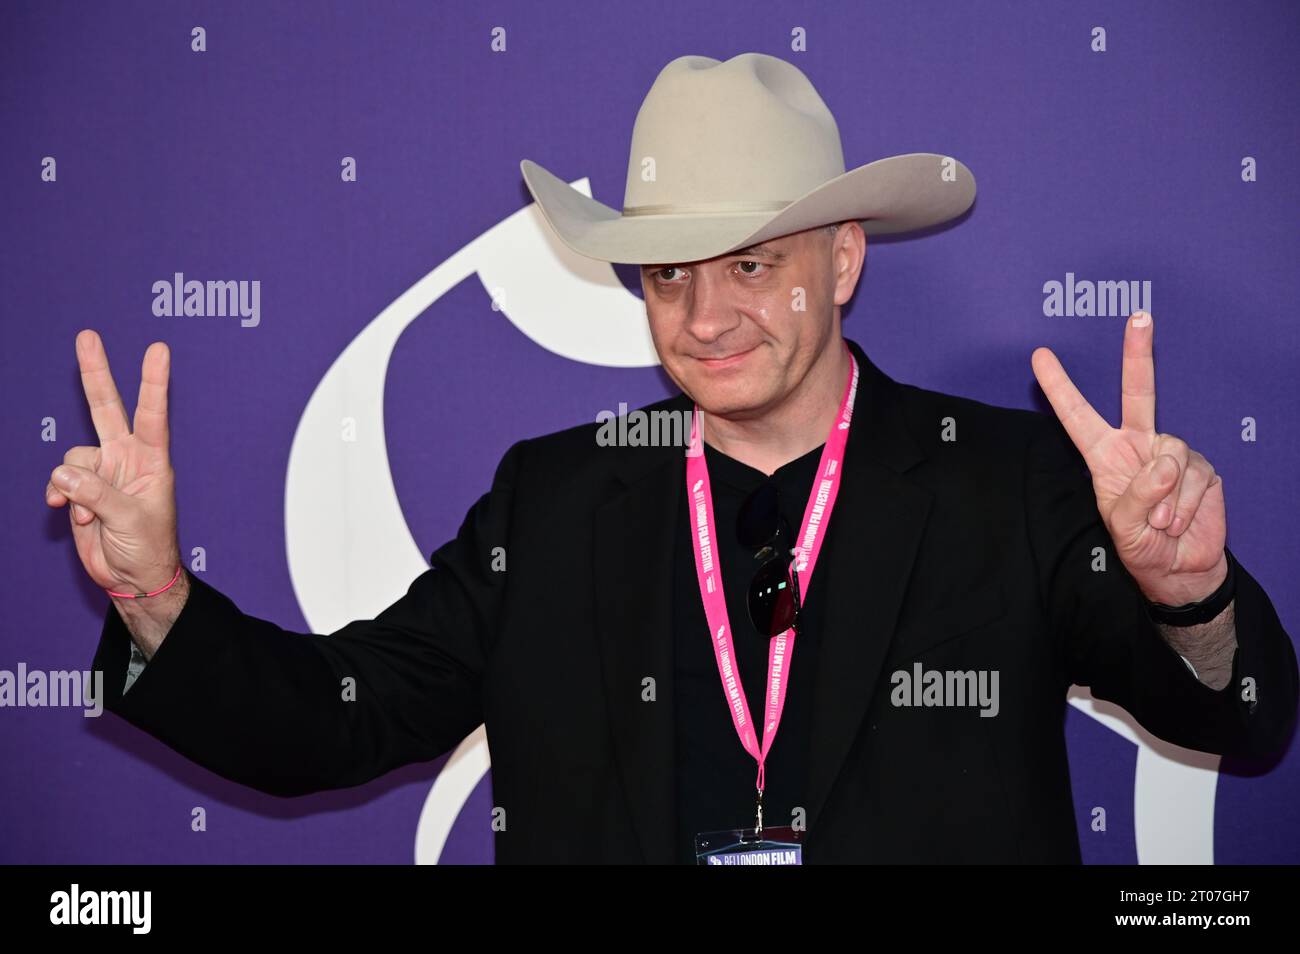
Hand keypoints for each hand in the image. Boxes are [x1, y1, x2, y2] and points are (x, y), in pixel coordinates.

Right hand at [45, 330, 181, 595]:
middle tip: (87, 336)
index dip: (152, 381)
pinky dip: (60, 494)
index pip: (153, 414)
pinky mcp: (81, 488)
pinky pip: (60, 478)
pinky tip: (69, 513)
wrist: (131, 577)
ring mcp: (102, 471)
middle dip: (95, 373)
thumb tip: (65, 474)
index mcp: (151, 460)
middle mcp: (126, 458)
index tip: (158, 350)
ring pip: (72, 456)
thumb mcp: (131, 520)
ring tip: (87, 513)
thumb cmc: (148, 548)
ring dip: (71, 484)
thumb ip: (98, 494)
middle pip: (107, 408)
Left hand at [1031, 311, 1227, 605]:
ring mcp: (1171, 453)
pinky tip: (1178, 521)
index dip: (1059, 386)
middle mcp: (1138, 444)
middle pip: (1139, 393)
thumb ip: (1137, 495)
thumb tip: (1165, 462)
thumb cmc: (1141, 545)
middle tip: (1139, 317)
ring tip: (1161, 522)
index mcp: (1105, 454)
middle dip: (1138, 354)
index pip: (1077, 415)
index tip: (1039, 356)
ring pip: (1170, 453)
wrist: (1180, 569)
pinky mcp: (1201, 468)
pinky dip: (1184, 506)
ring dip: (1164, 497)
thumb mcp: (1123, 526)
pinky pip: (1193, 477)